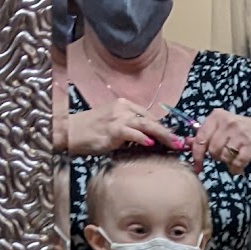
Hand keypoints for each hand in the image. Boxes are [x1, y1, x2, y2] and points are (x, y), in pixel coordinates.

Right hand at [53, 98, 181, 156]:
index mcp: (124, 105)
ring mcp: (117, 117)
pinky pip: (132, 133)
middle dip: (168, 133)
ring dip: (163, 135)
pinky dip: (143, 138)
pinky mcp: (112, 129)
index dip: (164, 128)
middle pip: (151, 120)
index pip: (149, 117)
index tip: (176, 138)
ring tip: (175, 144)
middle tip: (182, 143)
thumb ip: (129, 129)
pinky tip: (152, 143)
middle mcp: (123, 108)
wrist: (68, 131)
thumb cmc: (89, 131)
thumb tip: (147, 140)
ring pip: (146, 125)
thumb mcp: (112, 126)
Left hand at [188, 109, 250, 173]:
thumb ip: (205, 134)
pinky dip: (235, 168)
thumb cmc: (239, 131)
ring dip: (227, 161)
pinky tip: (238, 166)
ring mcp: (240, 134)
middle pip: (212, 149)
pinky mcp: (250, 146)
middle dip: (216, 156)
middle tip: (223, 154)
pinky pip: (236, 163)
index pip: (201, 137)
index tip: (196, 164)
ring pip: (223, 157)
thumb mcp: (222, 127)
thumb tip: (187, 143)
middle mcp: (228, 123)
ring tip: (233, 156)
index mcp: (217, 116)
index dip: (196, 153)